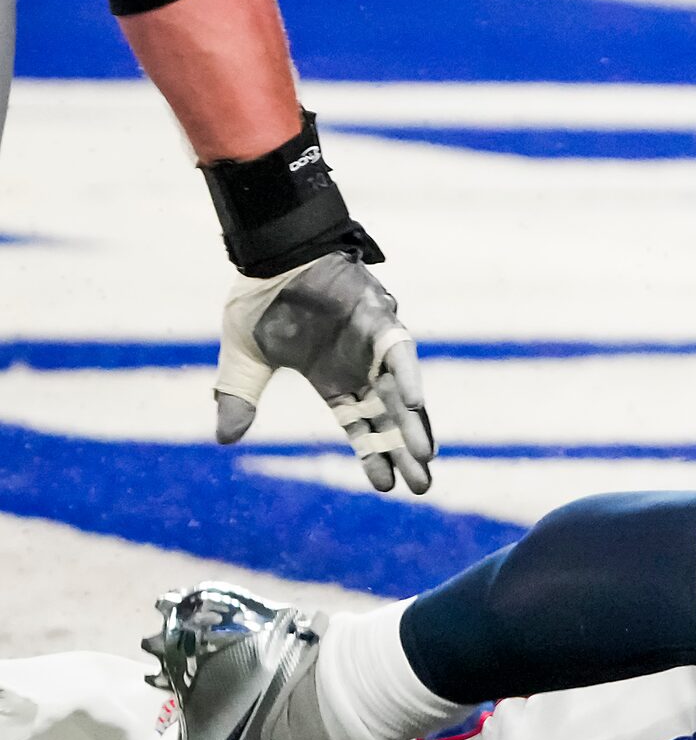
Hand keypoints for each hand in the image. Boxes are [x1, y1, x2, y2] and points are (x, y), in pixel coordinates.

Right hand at [217, 252, 434, 493]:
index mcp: (331, 379)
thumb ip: (239, 394)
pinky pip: (398, 351)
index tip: (387, 487)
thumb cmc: (262, 298)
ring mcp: (371, 344)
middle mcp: (358, 367)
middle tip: (423, 486)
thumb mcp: (245, 356)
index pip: (359, 426)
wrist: (272, 252)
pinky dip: (406, 376)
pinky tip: (414, 403)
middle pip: (388, 417)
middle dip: (405, 450)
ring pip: (400, 391)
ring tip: (427, 456)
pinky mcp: (378, 319)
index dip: (373, 454)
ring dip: (414, 422)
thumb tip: (225, 440)